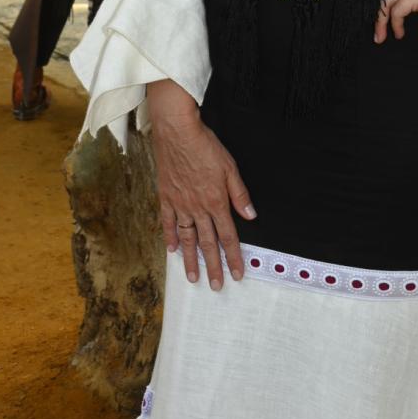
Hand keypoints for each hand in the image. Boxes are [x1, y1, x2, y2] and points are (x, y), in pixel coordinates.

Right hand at [147, 81, 255, 290]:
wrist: (177, 132)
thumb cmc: (205, 146)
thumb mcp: (230, 167)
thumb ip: (240, 195)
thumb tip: (251, 216)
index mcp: (216, 201)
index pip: (229, 236)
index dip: (234, 257)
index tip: (237, 274)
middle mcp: (198, 208)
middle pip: (207, 243)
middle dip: (213, 266)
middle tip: (216, 286)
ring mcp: (180, 204)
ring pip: (187, 238)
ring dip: (191, 260)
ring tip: (193, 277)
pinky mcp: (166, 197)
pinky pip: (168, 223)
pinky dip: (170, 237)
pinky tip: (172, 250)